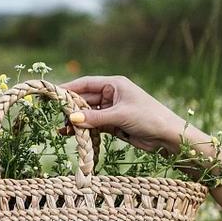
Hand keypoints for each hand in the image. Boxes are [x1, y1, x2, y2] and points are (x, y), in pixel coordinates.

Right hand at [59, 75, 185, 151]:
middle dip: (70, 109)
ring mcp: (111, 110)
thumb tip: (71, 118)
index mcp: (114, 84)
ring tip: (62, 130)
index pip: (86, 84)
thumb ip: (95, 117)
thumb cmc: (148, 117)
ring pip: (87, 114)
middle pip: (84, 99)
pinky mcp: (113, 124)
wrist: (168, 137)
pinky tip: (72, 134)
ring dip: (76, 121)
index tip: (53, 94)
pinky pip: (93, 125)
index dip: (69, 88)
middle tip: (56, 117)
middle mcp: (111, 95)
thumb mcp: (120, 115)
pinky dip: (84, 129)